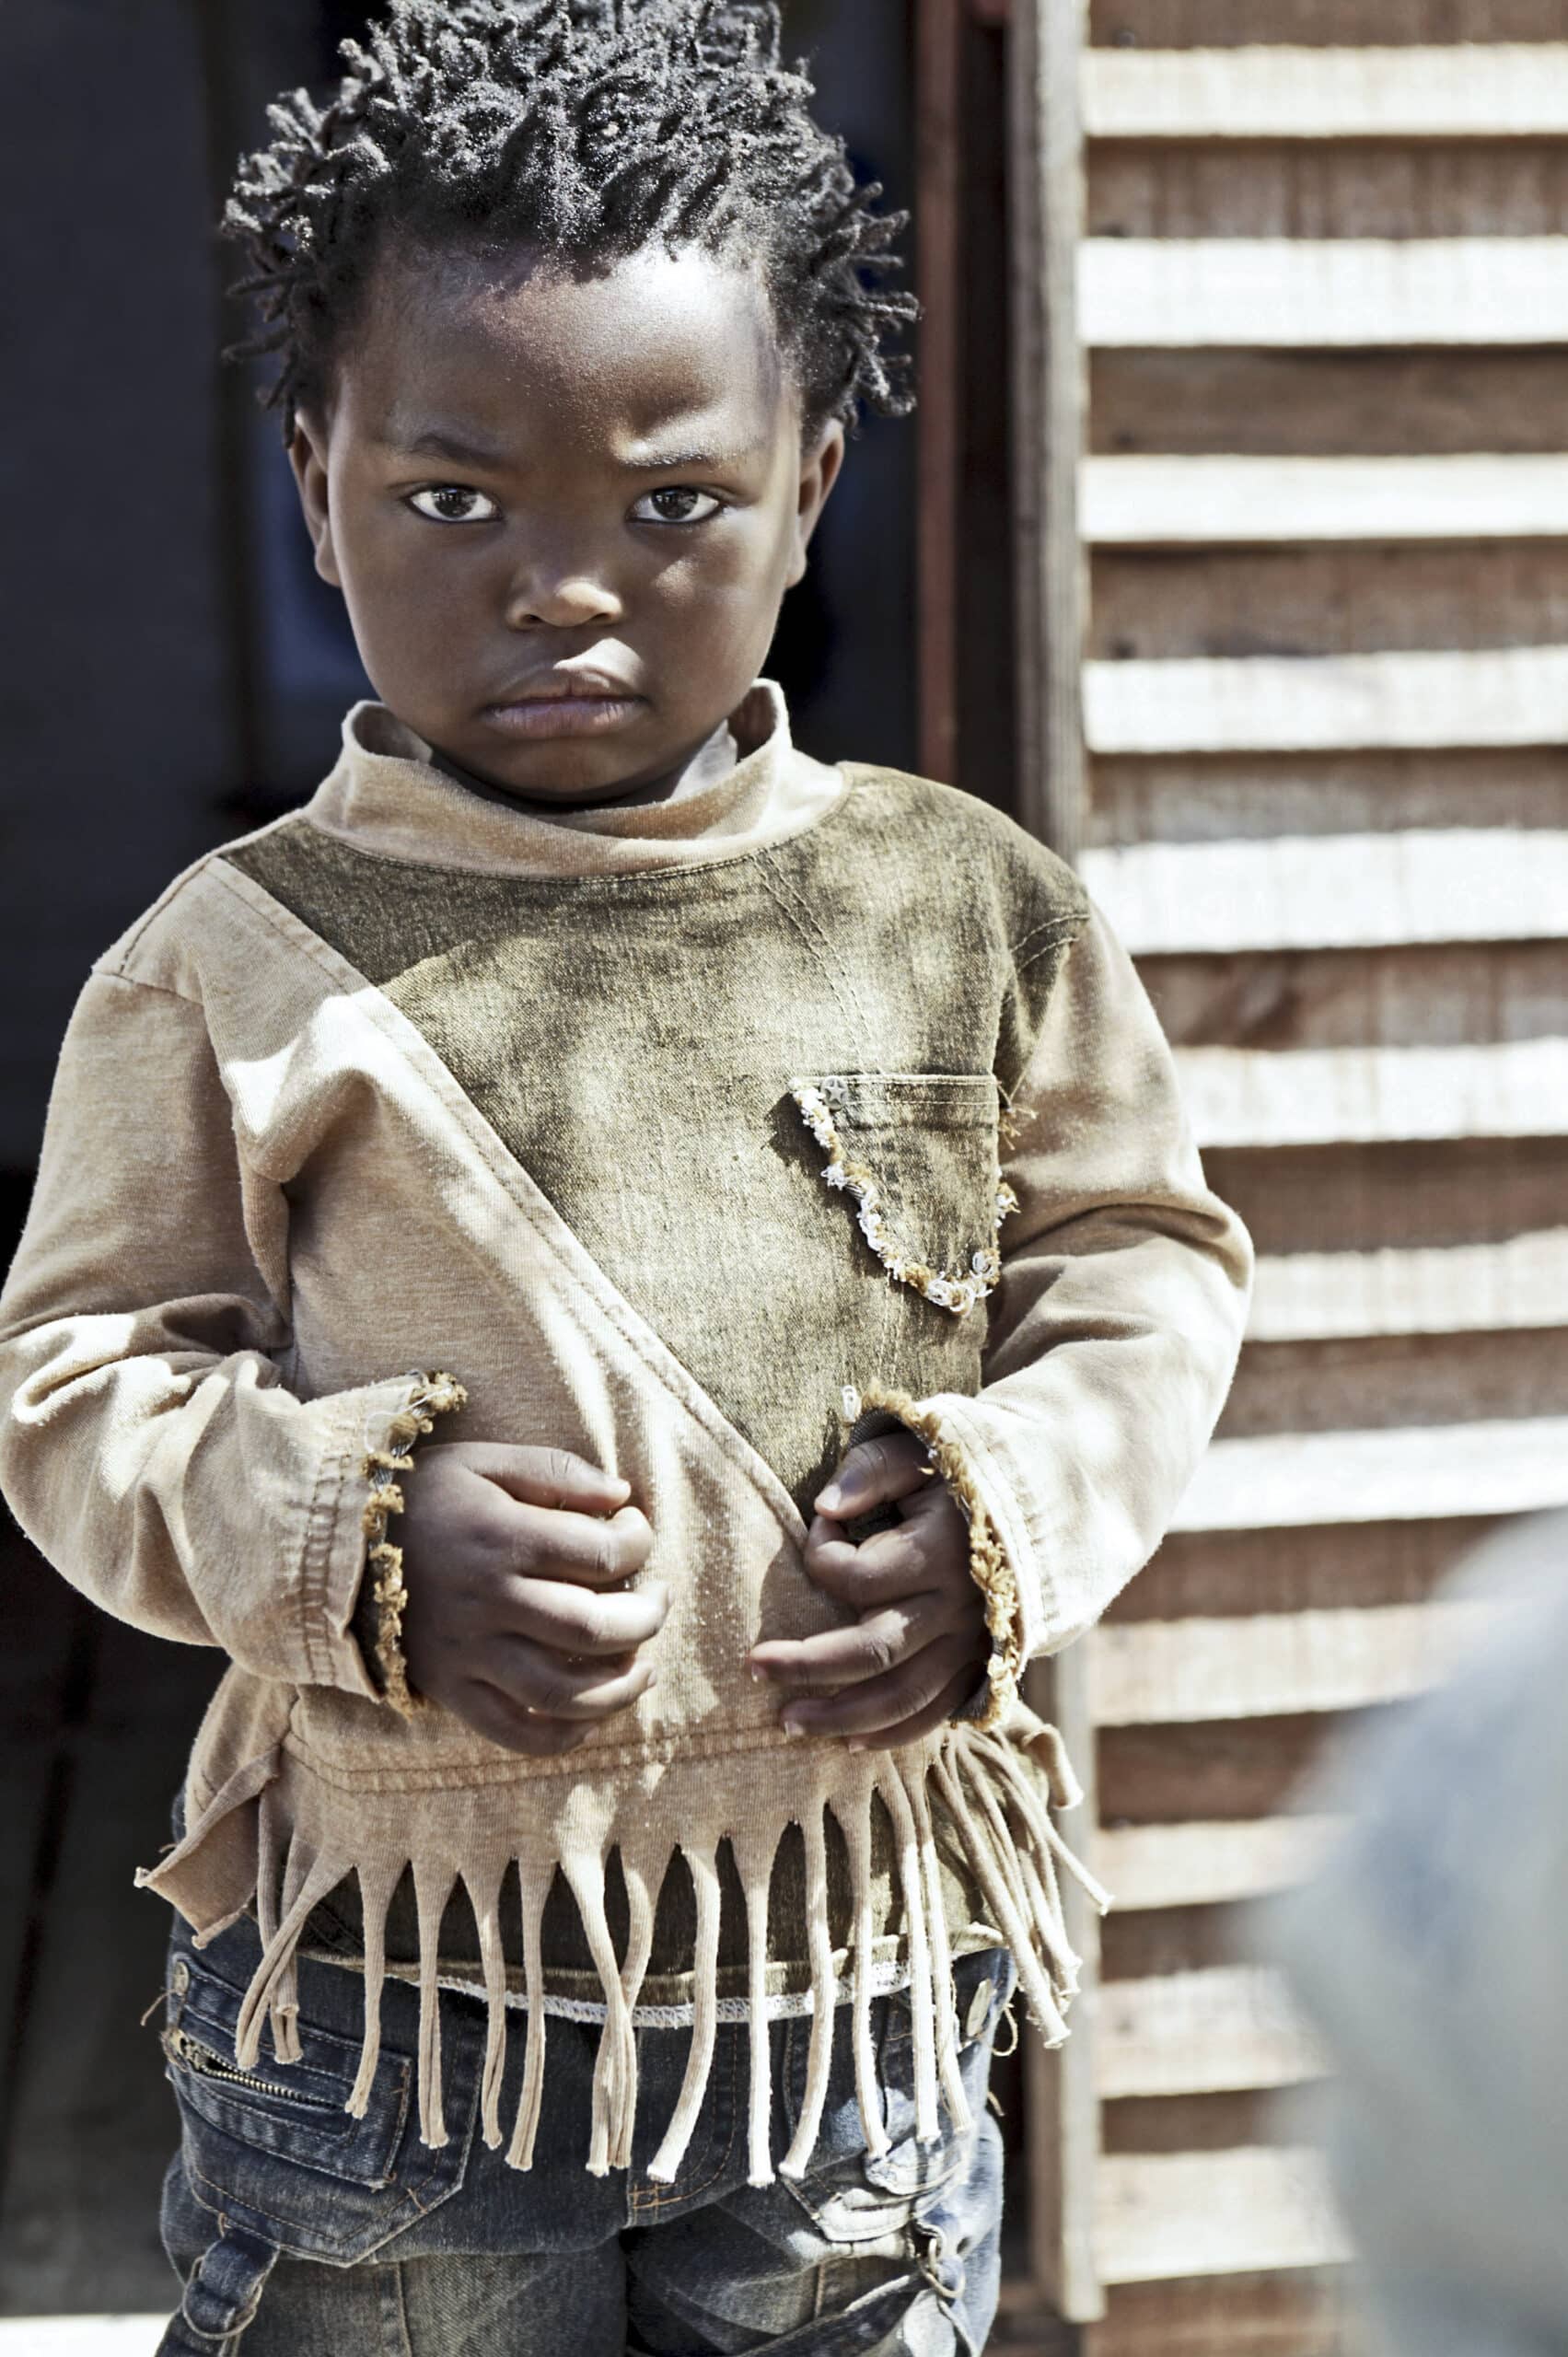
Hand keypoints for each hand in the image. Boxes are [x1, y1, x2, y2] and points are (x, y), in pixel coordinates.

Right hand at [398, 1443, 661, 1757]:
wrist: (332, 1548)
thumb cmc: (423, 1499)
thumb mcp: (484, 1462)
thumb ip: (557, 1473)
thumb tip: (623, 1497)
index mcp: (501, 1537)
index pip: (603, 1554)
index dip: (638, 1543)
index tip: (634, 1532)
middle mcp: (488, 1601)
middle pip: (594, 1627)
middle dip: (647, 1618)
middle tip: (658, 1600)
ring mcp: (467, 1654)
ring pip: (563, 1692)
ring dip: (621, 1686)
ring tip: (643, 1664)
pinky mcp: (451, 1691)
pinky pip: (517, 1733)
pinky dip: (565, 1734)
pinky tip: (591, 1713)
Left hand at [747, 1431, 989, 1748]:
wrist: (1041, 1504)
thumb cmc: (957, 1476)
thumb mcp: (917, 1453)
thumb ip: (870, 1472)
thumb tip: (823, 1508)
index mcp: (942, 1550)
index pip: (862, 1577)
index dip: (821, 1558)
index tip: (815, 1528)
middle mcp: (959, 1605)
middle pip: (873, 1651)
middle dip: (806, 1665)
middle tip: (754, 1666)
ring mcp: (972, 1643)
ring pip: (902, 1697)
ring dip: (840, 1717)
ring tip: (787, 1721)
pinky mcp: (979, 1666)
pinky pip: (935, 1714)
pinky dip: (892, 1734)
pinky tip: (846, 1744)